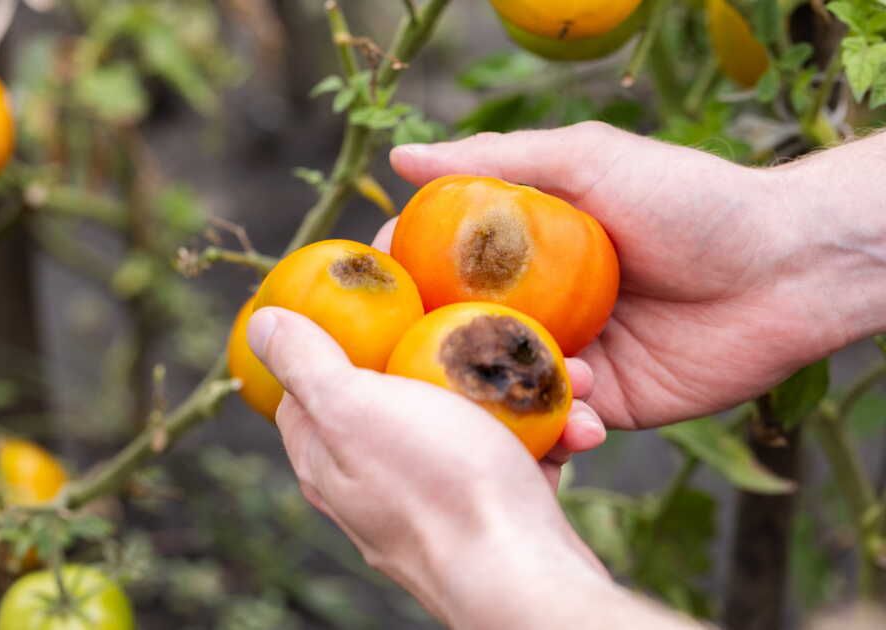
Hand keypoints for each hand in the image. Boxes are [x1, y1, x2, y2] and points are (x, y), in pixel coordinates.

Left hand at [246, 307, 699, 627]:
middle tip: (488, 320)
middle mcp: (368, 481)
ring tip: (563, 373)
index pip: (313, 378)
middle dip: (450, 351)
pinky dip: (545, 435)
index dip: (342, 329)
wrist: (521, 576)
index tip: (389, 290)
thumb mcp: (355, 407)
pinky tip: (578, 422)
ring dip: (516, 391)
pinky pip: (512, 457)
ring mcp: (428, 500)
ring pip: (469, 421)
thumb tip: (263, 322)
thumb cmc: (438, 486)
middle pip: (399, 391)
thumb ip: (306, 363)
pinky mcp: (484, 515)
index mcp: (326, 453)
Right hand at [388, 122, 862, 428]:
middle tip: (424, 379)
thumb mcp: (587, 161)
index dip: (399, 285)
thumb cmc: (689, 199)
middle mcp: (537, 306)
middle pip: (459, 339)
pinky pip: (563, 426)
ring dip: (507, 402)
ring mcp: (570, 358)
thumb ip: (494, 163)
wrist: (786, 266)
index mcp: (521, 251)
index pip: (436, 270)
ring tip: (538, 391)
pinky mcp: (609, 405)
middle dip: (438, 362)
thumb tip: (401, 159)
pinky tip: (589, 420)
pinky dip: (565, 430)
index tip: (369, 301)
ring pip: (505, 392)